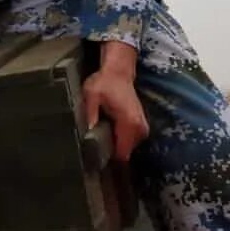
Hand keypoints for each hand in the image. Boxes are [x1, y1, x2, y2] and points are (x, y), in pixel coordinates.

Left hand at [82, 43, 148, 161]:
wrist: (118, 72)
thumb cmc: (104, 83)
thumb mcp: (91, 96)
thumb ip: (90, 114)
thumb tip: (87, 133)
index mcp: (128, 122)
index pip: (122, 153)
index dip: (109, 158)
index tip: (96, 157)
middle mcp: (139, 127)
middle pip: (125, 153)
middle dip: (111, 151)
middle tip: (95, 143)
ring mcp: (142, 126)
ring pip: (128, 148)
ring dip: (116, 144)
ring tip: (101, 134)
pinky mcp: (141, 124)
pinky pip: (130, 140)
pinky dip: (120, 139)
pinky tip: (109, 130)